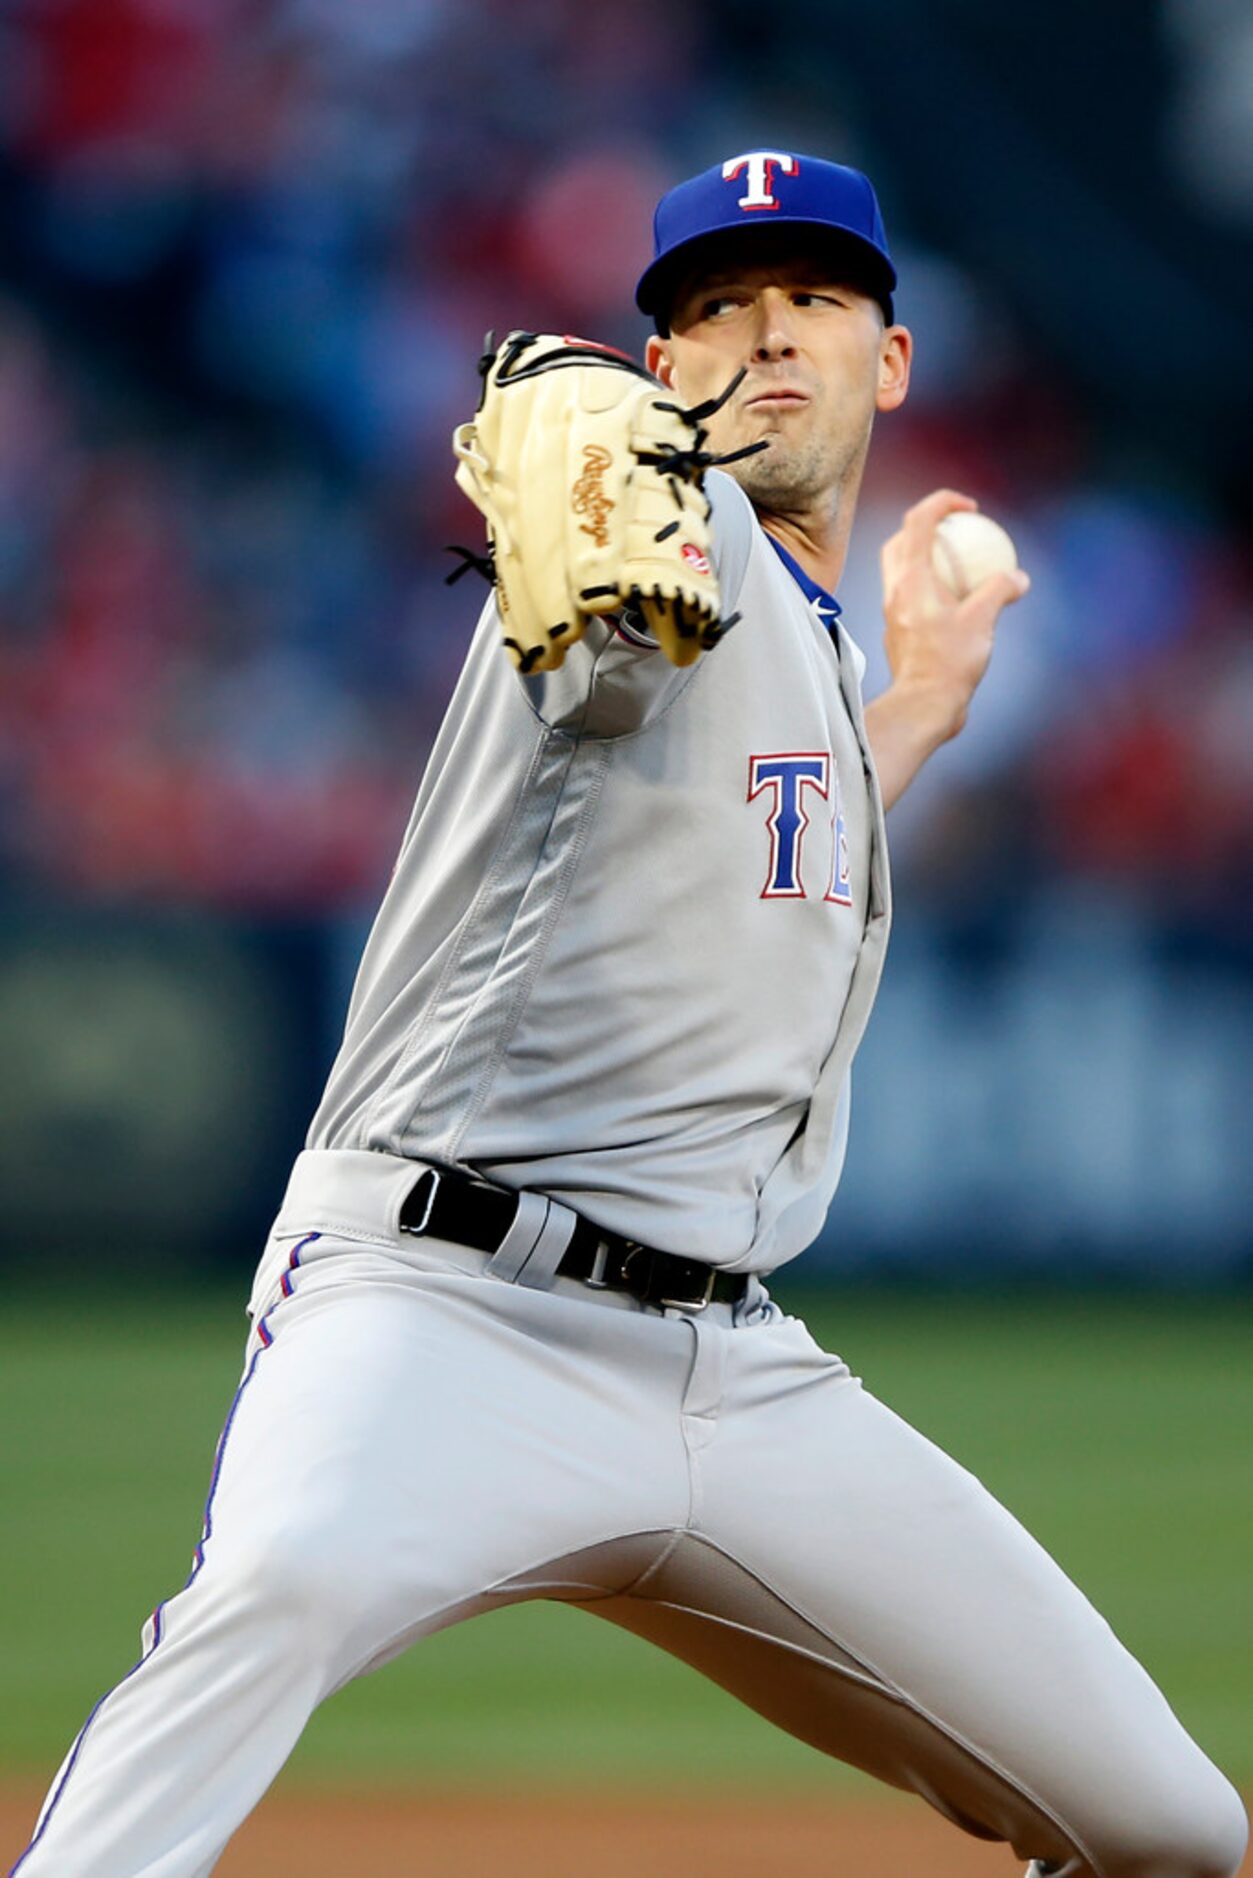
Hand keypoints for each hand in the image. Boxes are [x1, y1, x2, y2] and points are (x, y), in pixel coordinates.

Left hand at [879, 488, 1029, 743]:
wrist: (922, 706)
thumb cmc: (949, 663)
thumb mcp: (983, 621)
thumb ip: (1000, 590)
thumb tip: (1018, 577)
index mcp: (911, 578)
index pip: (918, 520)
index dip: (942, 501)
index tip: (968, 506)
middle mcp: (895, 590)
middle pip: (900, 540)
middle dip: (925, 524)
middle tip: (957, 530)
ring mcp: (892, 611)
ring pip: (901, 569)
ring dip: (926, 556)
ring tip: (958, 563)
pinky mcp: (897, 631)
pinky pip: (910, 596)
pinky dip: (930, 586)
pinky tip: (956, 600)